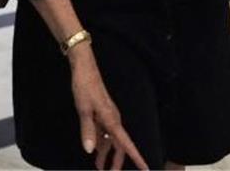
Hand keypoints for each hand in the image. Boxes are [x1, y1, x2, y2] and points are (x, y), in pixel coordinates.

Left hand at [68, 44, 147, 169]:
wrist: (84, 69)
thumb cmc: (85, 87)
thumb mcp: (83, 109)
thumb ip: (87, 130)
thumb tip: (90, 151)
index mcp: (112, 120)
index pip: (126, 144)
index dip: (136, 157)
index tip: (146, 169)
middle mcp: (113, 120)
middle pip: (119, 146)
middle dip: (117, 161)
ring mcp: (108, 117)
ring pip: (111, 140)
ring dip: (106, 154)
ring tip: (99, 167)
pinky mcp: (102, 113)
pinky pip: (104, 133)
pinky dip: (101, 143)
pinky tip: (96, 150)